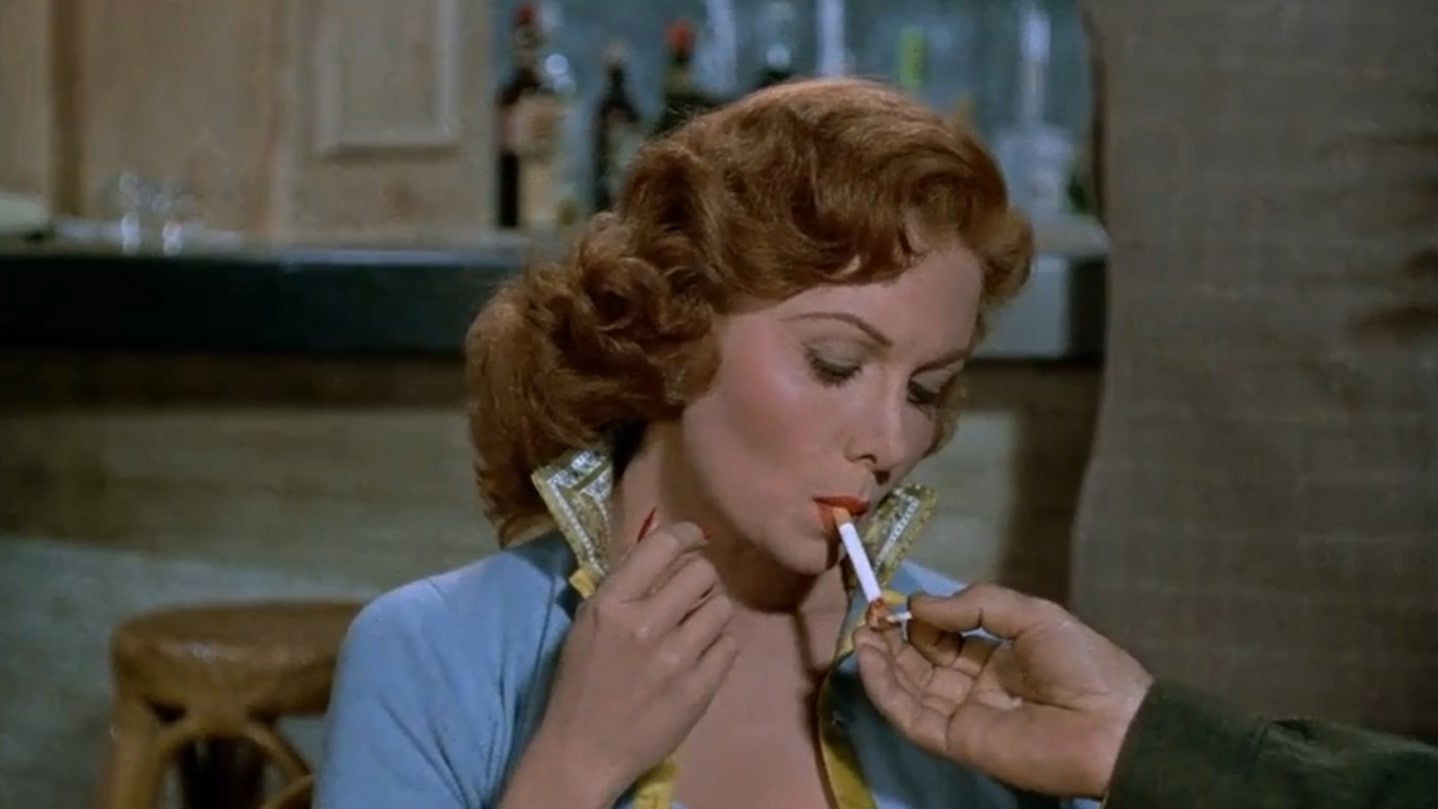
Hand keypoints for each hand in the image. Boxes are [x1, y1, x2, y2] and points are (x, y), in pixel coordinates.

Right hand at [505, 522, 736, 807]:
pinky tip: (701, 657)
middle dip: (702, 579)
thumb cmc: (580, 684)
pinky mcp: (698, 689)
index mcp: (611, 604)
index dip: (687, 535)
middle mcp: (645, 624)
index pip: (663, 545)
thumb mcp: (588, 624)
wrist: (583, 752)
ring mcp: (675, 658)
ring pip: (722, 607)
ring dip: (712, 613)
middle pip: (702, 572)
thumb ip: (624, 587)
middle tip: (692, 595)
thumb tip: (662, 548)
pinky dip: (719, 647)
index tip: (695, 539)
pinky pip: (730, 645)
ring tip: (696, 629)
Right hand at [854, 583, 1152, 798]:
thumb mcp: (1033, 615)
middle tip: (869, 614)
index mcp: (997, 657)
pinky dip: (885, 689)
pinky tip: (871, 659)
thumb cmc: (1082, 665)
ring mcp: (962, 714)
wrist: (1113, 725)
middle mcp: (974, 685)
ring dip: (881, 661)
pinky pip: (910, 716)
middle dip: (893, 637)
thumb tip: (918, 605)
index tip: (895, 599)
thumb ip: (976, 605)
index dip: (920, 618)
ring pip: (908, 688)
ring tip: (861, 632)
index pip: (945, 636)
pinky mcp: (955, 741)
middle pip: (921, 661)